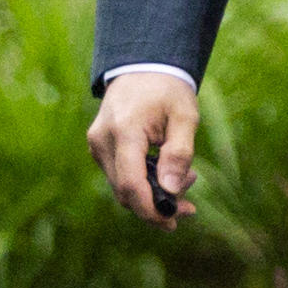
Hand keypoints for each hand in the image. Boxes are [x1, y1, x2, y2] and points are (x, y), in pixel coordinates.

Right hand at [87, 71, 200, 229]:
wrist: (143, 65)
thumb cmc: (168, 89)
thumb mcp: (185, 115)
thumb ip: (180, 152)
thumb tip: (172, 190)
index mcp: (124, 131)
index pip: (130, 183)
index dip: (149, 209)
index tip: (173, 221)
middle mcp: (103, 141)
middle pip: (125, 191)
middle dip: (156, 205)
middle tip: (190, 208)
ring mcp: (97, 145)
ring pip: (121, 186)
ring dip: (152, 194)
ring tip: (188, 180)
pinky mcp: (100, 148)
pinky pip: (120, 174)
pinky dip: (142, 181)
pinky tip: (167, 174)